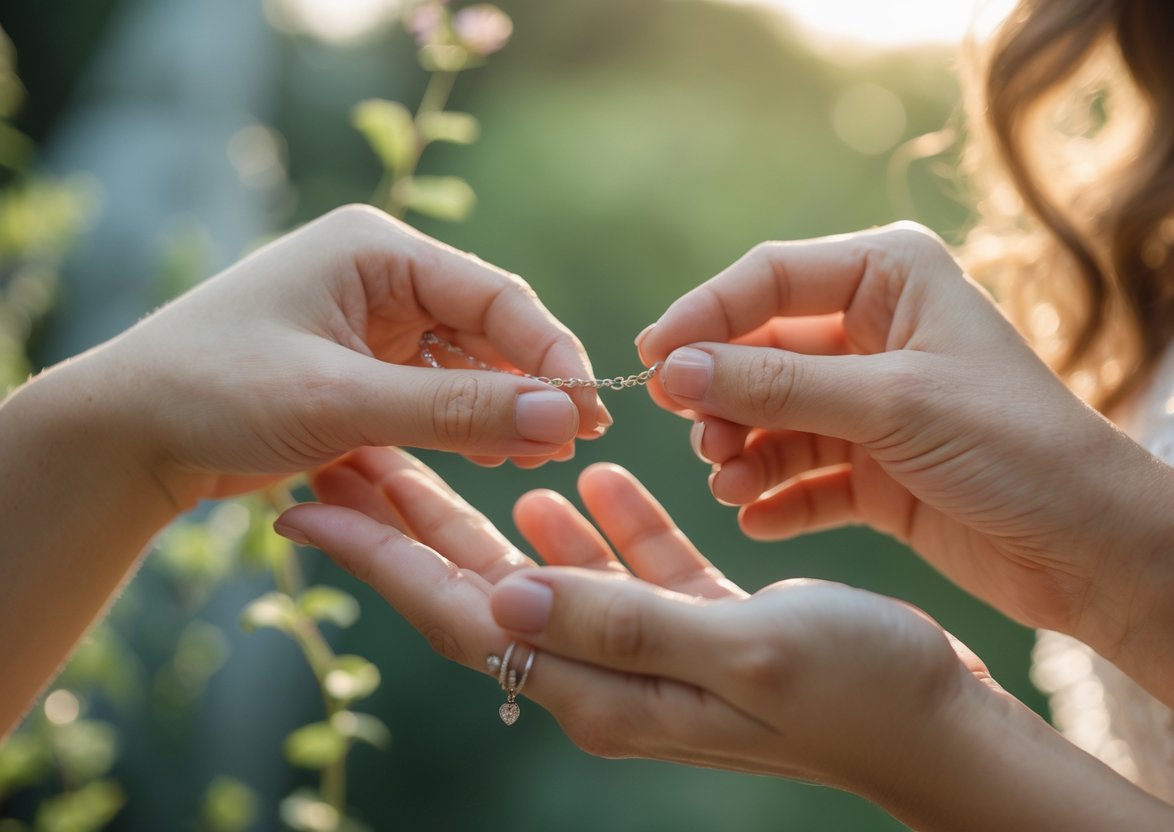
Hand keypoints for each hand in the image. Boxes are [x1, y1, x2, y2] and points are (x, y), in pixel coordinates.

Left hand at [86, 204, 607, 505]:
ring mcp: (372, 324)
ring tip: (543, 454)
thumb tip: (564, 414)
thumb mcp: (341, 401)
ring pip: (466, 364)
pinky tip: (493, 454)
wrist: (125, 435)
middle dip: (531, 384)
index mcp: (376, 249)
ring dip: (502, 408)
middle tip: (576, 441)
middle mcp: (380, 277)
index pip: (495, 295)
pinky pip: (434, 392)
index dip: (550, 353)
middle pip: (488, 328)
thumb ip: (456, 409)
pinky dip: (464, 424)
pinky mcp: (362, 369)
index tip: (590, 409)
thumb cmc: (215, 392)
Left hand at [278, 451, 994, 790]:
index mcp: (601, 686)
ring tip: (433, 450)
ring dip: (490, 510)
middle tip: (345, 458)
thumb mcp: (737, 645)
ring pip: (547, 567)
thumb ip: (619, 620)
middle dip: (410, 522)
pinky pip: (626, 563)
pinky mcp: (696, 622)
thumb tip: (502, 593)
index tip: (310, 499)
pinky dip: (596, 519)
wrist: (943, 722)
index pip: (460, 613)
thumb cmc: (855, 685)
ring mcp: (652, 648)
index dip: (381, 556)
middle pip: (482, 585)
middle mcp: (610, 672)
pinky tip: (574, 473)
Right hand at [633, 223, 1173, 726]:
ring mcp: (869, 403)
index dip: (703, 316)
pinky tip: (758, 516)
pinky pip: (797, 475)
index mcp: (888, 277)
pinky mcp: (870, 468)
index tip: (649, 363)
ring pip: (771, 417)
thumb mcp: (890, 404)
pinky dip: (773, 497)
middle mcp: (873, 332)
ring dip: (741, 450)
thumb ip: (777, 384)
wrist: (1091, 547)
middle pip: (759, 353)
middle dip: (722, 398)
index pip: (767, 280)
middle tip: (700, 440)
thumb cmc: (1014, 447)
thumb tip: (673, 371)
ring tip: (728, 483)